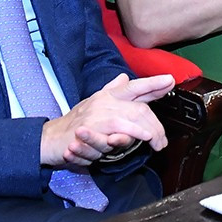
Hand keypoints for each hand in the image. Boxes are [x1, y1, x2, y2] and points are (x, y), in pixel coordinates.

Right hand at [40, 73, 173, 168]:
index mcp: (108, 94)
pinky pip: (119, 127)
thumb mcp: (95, 104)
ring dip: (149, 130)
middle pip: (140, 106)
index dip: (153, 83)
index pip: (134, 86)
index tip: (170, 81)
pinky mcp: (95, 126)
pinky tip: (144, 136)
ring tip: (157, 142)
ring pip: (134, 116)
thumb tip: (124, 78)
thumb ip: (112, 91)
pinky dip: (133, 132)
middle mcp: (106, 100)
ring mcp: (100, 112)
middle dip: (156, 123)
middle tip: (162, 140)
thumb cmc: (75, 124)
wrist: (52, 138)